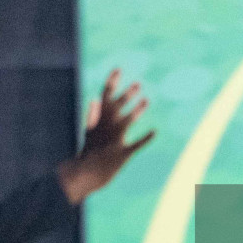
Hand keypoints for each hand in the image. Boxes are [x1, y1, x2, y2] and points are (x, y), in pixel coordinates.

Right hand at [57, 69, 154, 203]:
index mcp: (99, 120)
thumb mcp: (89, 132)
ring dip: (136, 110)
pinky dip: (145, 138)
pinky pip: (135, 145)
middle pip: (116, 106)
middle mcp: (106, 127)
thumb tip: (94, 99)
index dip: (112, 81)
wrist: (87, 174)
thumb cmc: (91, 151)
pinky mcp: (122, 153)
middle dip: (127, 94)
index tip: (118, 69)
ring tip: (147, 100)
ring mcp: (114, 140)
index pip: (104, 96)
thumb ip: (92, 115)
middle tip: (138, 84)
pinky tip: (155, 131)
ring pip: (126, 121)